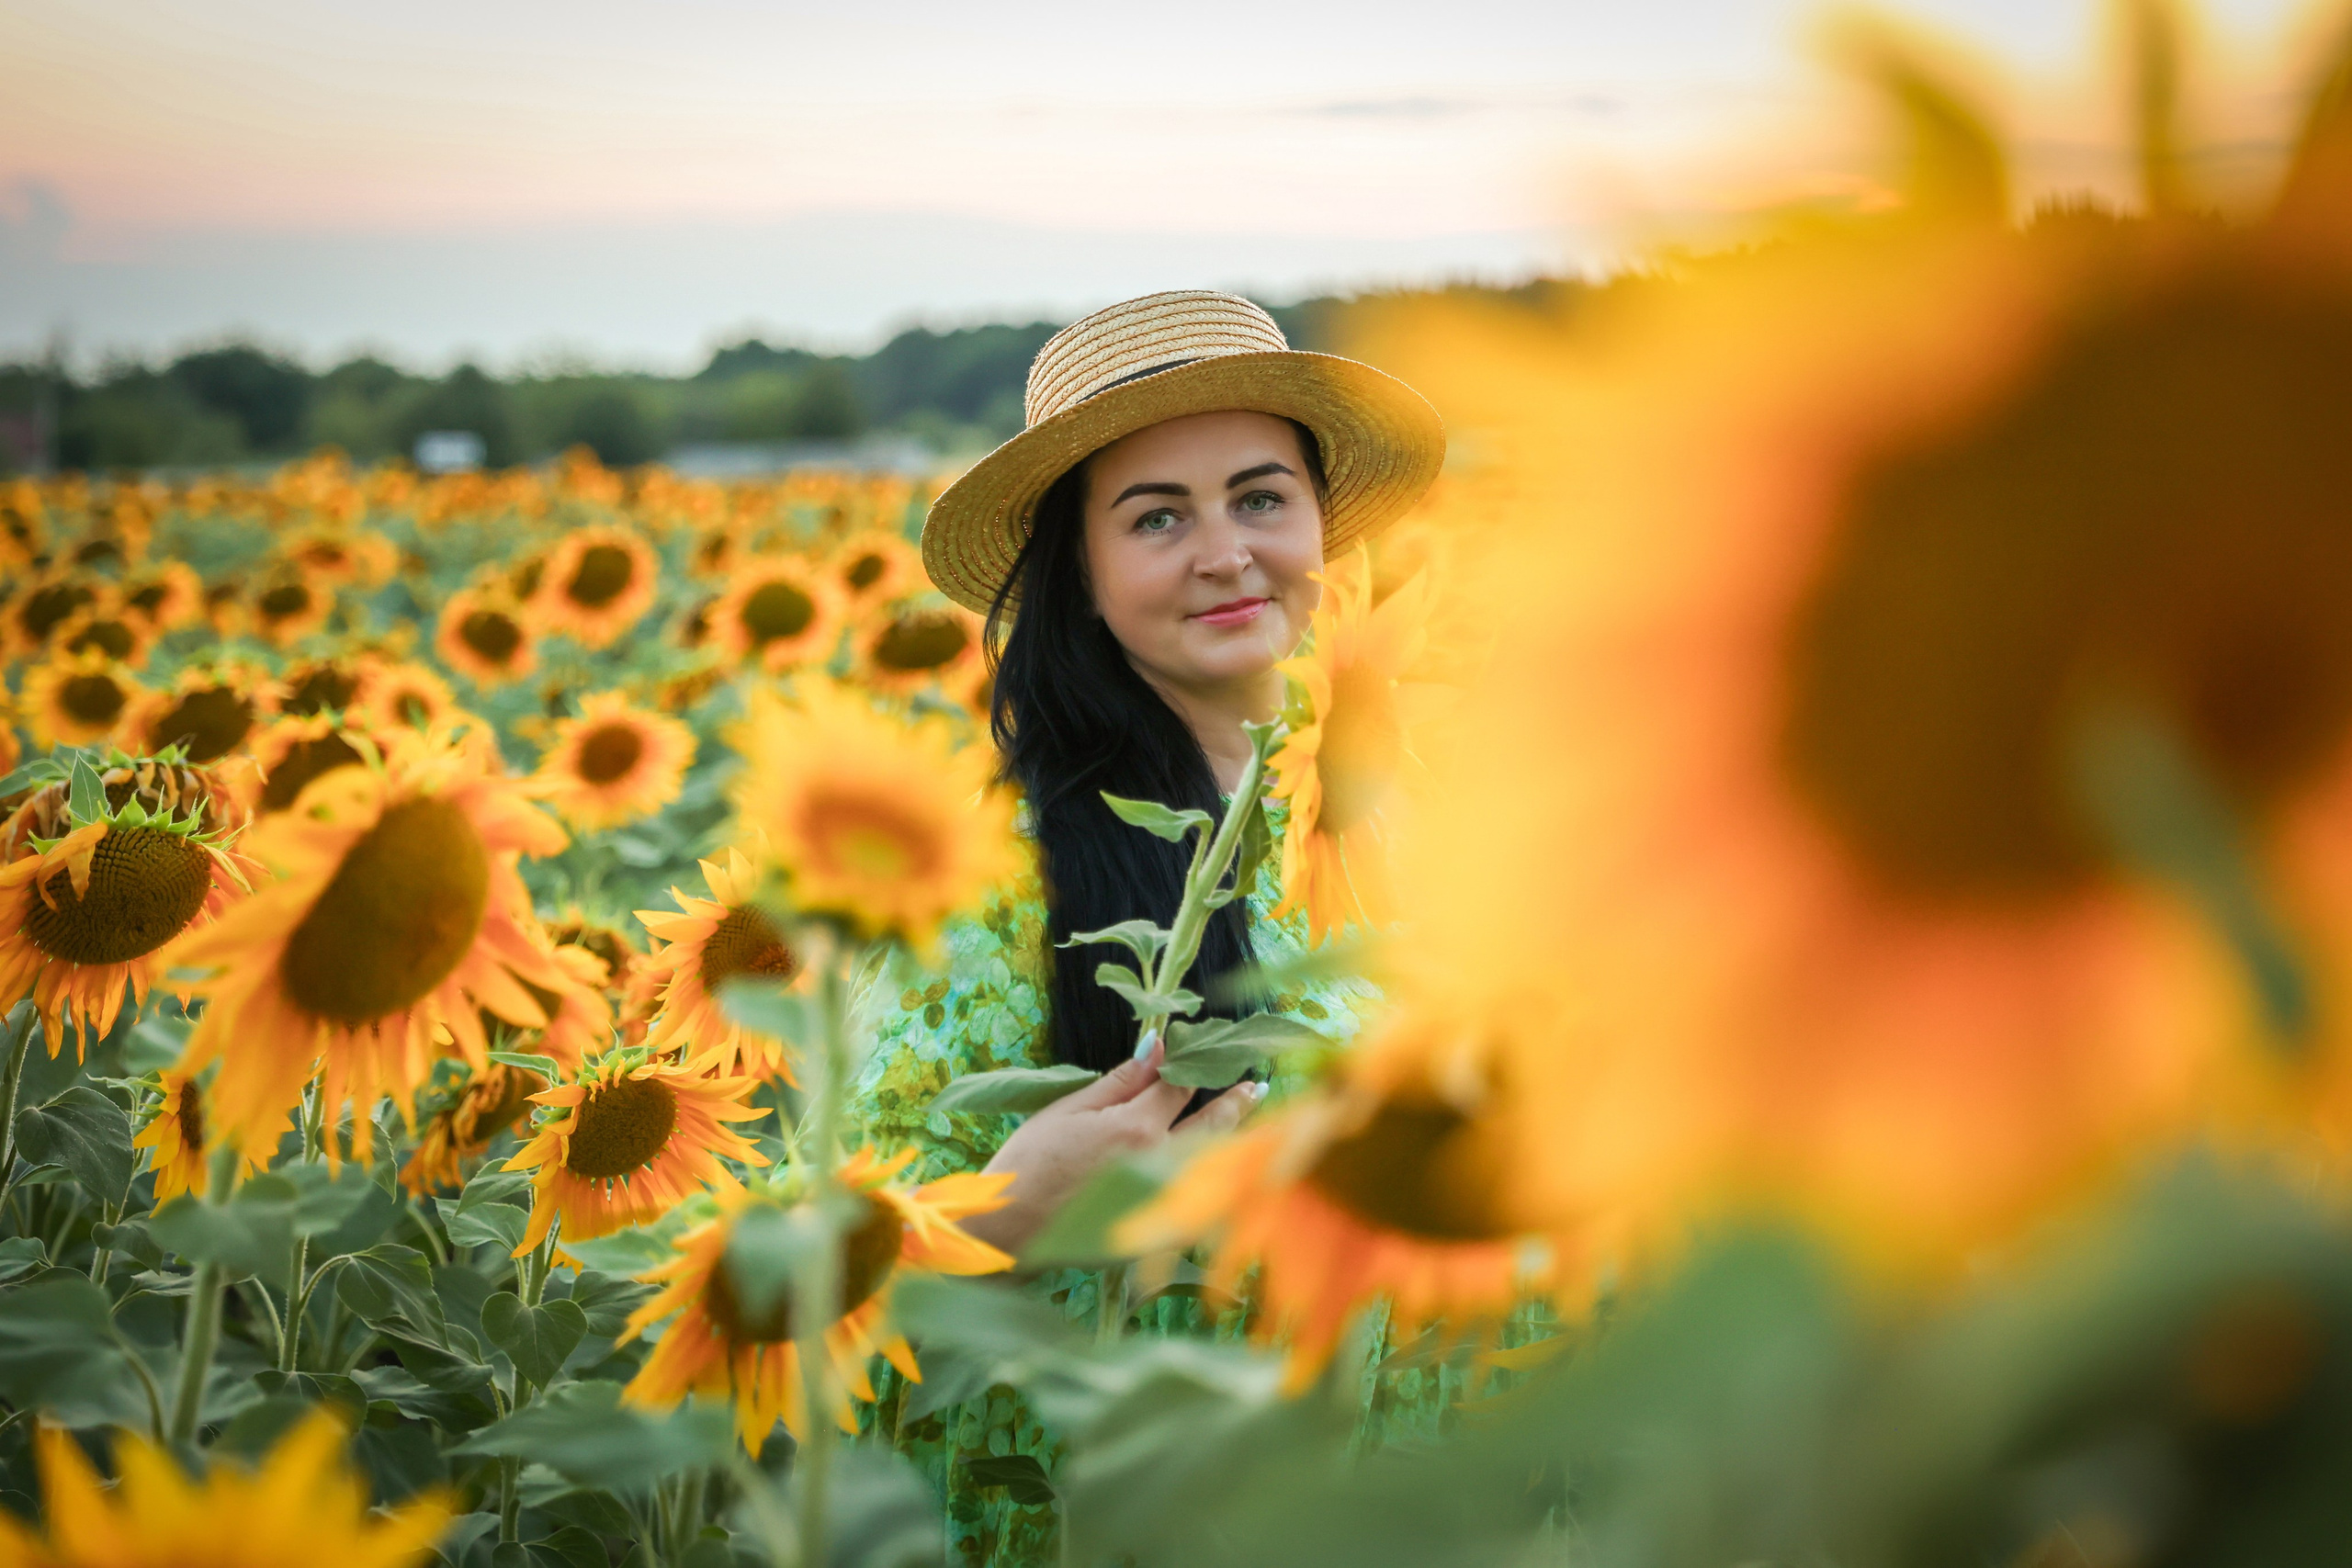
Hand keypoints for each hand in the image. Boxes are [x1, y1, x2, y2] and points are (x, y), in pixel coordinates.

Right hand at [959, 1038, 1264, 1255]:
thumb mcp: (1071, 1108)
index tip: (1205, 1053)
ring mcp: (1165, 1201)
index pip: (1180, 1088)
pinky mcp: (1159, 1232)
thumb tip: (1157, 1046)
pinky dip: (1215, 1181)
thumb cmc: (1031, 1160)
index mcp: (1137, 1129)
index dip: (1192, 1067)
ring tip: (1247, 1119)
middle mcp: (1161, 1164)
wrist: (1011, 1227)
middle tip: (1256, 1087)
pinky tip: (1224, 1169)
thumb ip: (1121, 1080)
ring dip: (1232, 1138)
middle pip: (1212, 1126)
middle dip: (1236, 1102)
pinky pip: (1201, 1201)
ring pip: (1213, 1163)